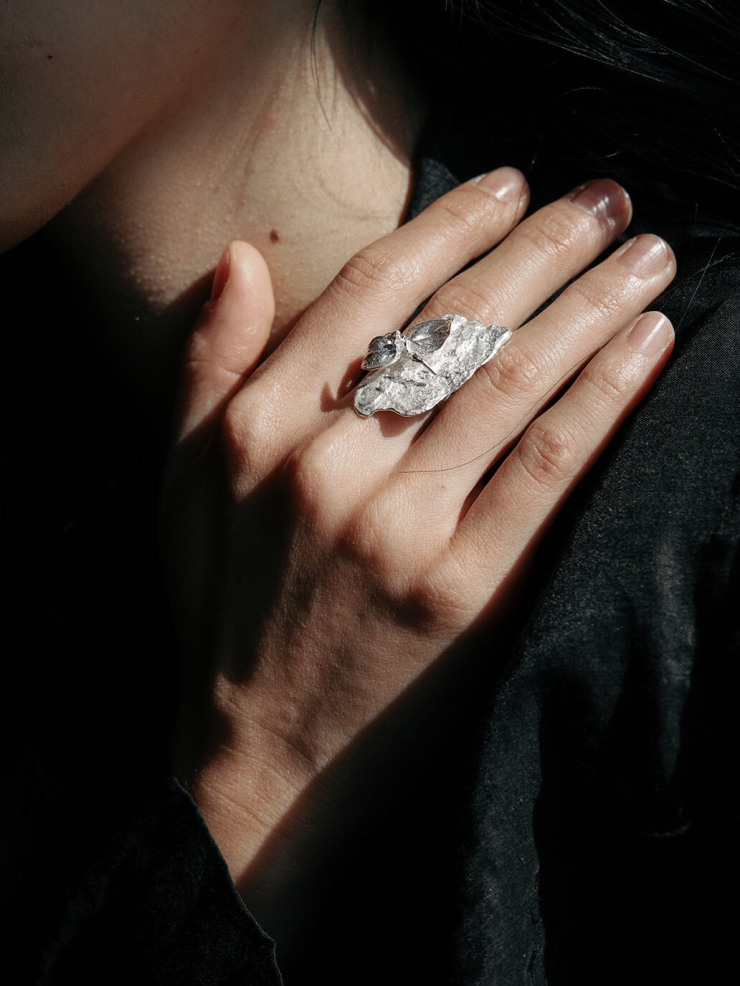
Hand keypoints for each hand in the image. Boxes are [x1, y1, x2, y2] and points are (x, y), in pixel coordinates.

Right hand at [160, 168, 674, 941]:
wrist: (263, 756)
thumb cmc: (222, 612)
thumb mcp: (178, 482)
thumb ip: (205, 364)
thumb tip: (240, 256)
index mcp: (257, 428)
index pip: (369, 290)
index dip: (450, 224)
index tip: (510, 183)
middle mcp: (327, 464)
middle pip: (456, 322)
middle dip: (545, 245)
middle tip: (608, 198)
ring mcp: (399, 527)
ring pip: (511, 380)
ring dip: (592, 304)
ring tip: (649, 255)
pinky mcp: (464, 588)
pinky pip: (547, 468)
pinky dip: (603, 397)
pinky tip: (647, 347)